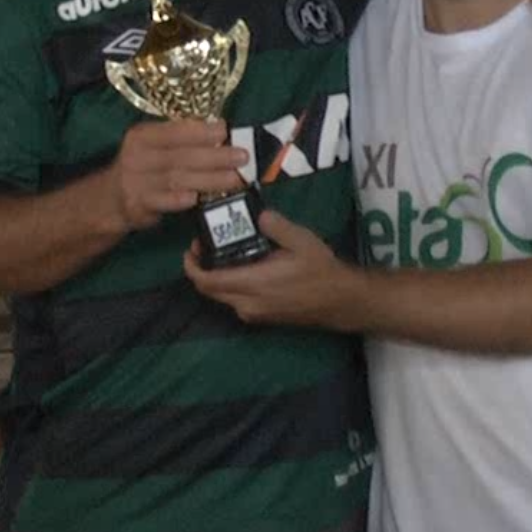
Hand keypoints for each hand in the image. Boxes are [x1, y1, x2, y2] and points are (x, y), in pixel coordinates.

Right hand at [107, 119, 248, 231]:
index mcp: (143, 136)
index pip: (174, 131)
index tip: (225, 130)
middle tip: (243, 157)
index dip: (200, 131)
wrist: (111, 199)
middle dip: (215, 156)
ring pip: (178, 179)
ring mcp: (136, 181)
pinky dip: (178, 200)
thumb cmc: (145, 167)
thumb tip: (221, 132)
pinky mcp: (137, 204)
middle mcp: (138, 156)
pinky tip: (197, 198)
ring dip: (210, 179)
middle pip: (181, 156)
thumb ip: (181, 141)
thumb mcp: (155, 147)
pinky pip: (161, 201)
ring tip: (236, 179)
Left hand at [184, 211, 361, 328]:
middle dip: (200, 270)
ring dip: (214, 278)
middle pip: (210, 291)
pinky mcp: (261, 316)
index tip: (190, 248)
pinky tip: (240, 266)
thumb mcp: (301, 240)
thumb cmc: (320, 271)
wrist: (340, 301)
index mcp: (253, 285)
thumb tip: (258, 215)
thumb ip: (276, 226)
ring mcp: (254, 313)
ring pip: (221, 297)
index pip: (208, 282)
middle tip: (204, 245)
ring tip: (221, 253)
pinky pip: (235, 301)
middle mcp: (247, 304)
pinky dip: (229, 284)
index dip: (192, 267)